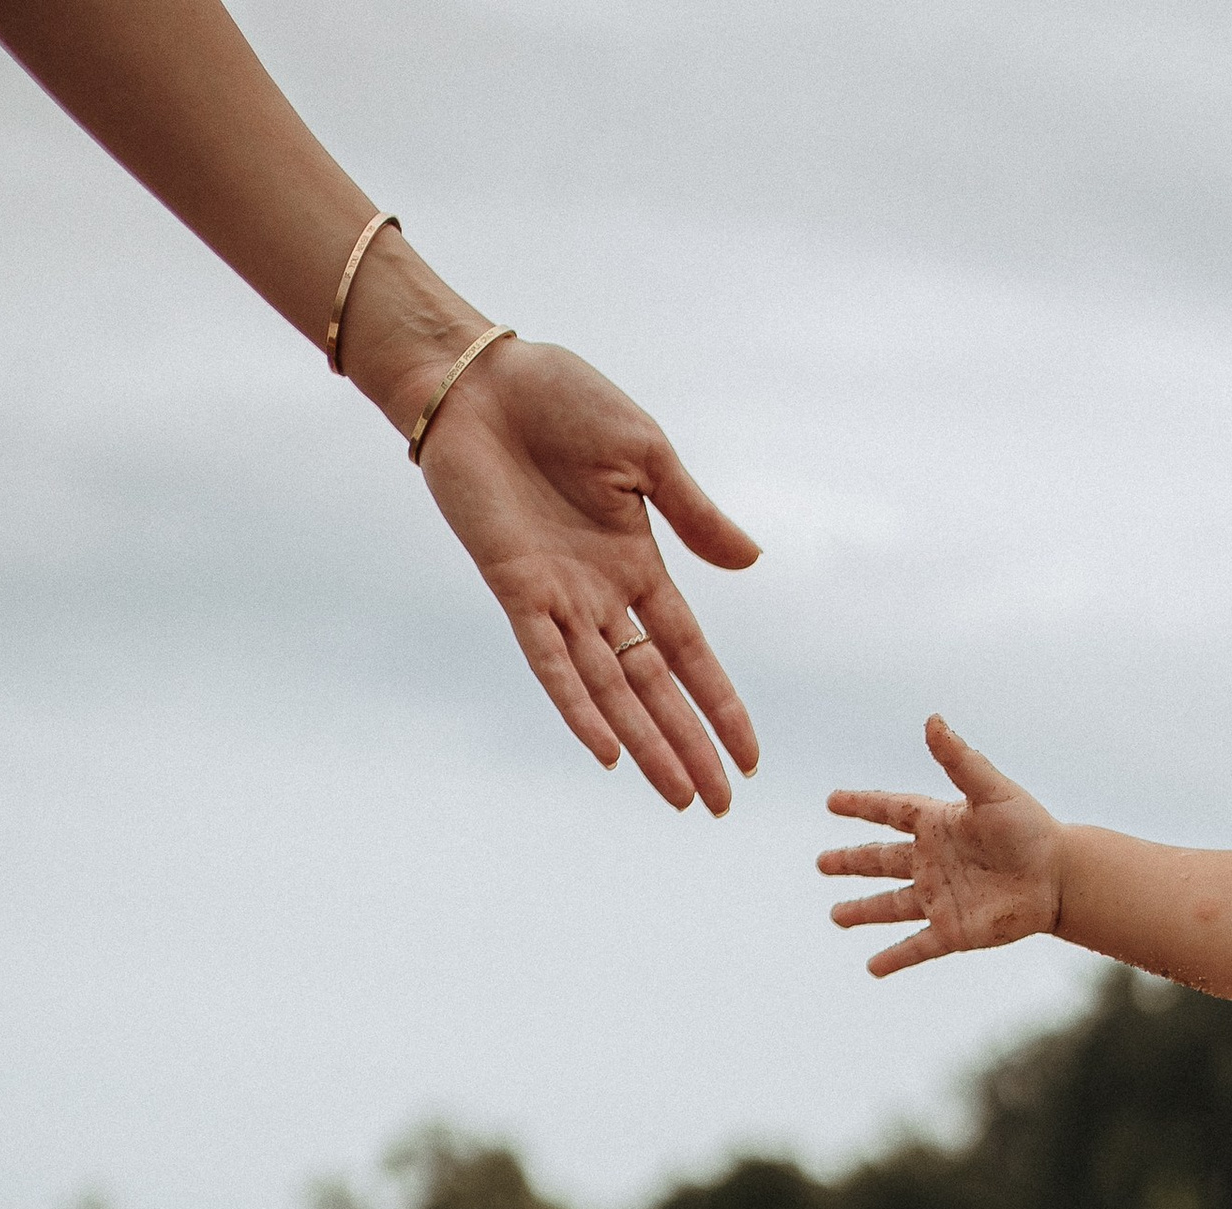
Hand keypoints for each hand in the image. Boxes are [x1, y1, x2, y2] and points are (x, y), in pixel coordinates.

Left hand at [415, 339, 758, 814]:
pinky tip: (607, 753)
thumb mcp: (647, 454)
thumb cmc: (560, 400)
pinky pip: (550, 662)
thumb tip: (752, 562)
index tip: (750, 759)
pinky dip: (578, 707)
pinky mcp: (513, 588)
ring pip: (609, 690)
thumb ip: (694, 514)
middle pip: (654, 688)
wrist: (480, 377)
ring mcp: (557, 598)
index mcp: (637, 564)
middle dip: (689, 747)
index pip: (690, 652)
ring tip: (679, 797)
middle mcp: (600, 595)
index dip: (721, 704)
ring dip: (645, 744)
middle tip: (719, 808)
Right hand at [819, 718, 1063, 975]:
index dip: (861, 805)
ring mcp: (941, 898)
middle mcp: (934, 862)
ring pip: (891, 906)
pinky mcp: (953, 931)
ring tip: (836, 916)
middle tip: (821, 863)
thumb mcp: (991, 790)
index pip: (890, 811)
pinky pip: (917, 947)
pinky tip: (872, 968)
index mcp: (938, 824)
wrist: (1061, 878)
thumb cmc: (1031, 829)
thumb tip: (932, 720)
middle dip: (851, 862)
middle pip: (881, 861)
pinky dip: (894, 958)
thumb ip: (959, 760)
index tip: (832, 802)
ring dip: (863, 912)